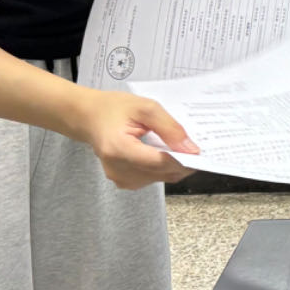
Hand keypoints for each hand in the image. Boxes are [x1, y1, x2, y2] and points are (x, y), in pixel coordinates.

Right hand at [70, 90, 197, 189]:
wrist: (89, 118)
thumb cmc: (114, 109)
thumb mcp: (145, 107)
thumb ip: (169, 128)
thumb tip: (191, 149)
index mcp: (119, 149)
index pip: (159, 162)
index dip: (183, 159)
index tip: (200, 150)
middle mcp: (118, 169)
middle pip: (162, 173)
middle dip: (182, 162)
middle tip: (193, 146)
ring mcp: (119, 178)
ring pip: (160, 178)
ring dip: (174, 165)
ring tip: (178, 146)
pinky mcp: (124, 181)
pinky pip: (152, 178)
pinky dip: (163, 168)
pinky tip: (165, 153)